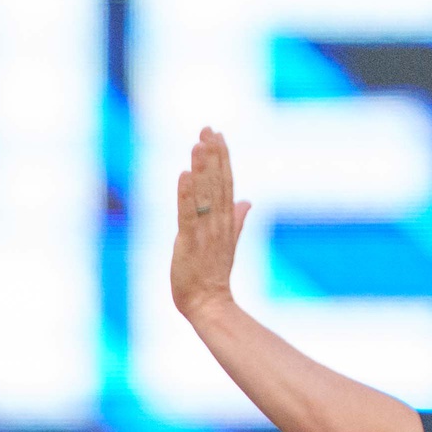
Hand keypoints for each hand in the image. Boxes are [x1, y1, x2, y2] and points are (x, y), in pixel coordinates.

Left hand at [171, 128, 250, 320]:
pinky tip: (185, 175)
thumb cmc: (212, 274)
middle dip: (213, 154)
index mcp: (225, 220)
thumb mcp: (227, 241)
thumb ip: (237, 219)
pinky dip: (187, 194)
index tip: (217, 133)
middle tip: (207, 128)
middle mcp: (218, 222)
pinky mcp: (190, 242)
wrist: (209, 303)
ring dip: (202, 167)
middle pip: (218, 182)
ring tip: (199, 143)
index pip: (225, 182)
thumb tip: (247, 201)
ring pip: (205, 194)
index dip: (222, 157)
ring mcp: (205, 232)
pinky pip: (189, 214)